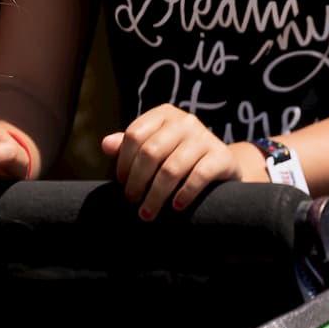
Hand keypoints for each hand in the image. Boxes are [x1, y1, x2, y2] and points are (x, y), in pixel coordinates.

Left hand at [102, 105, 246, 217]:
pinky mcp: (222, 156)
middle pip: (151, 152)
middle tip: (133, 202)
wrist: (220, 167)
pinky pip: (199, 176)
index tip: (122, 183)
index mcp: (164, 115)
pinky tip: (176, 207)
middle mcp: (185, 121)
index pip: (134, 135)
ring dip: (156, 196)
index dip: (124, 162)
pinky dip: (184, 194)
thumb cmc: (178, 158)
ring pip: (172, 168)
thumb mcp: (153, 148)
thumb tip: (106, 145)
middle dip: (137, 182)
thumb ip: (129, 146)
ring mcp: (205, 137)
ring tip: (147, 213)